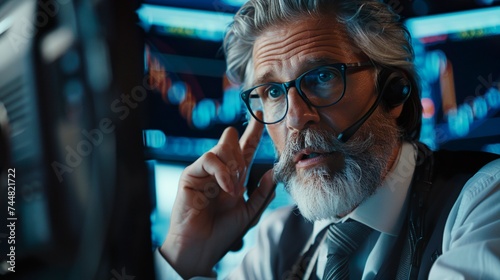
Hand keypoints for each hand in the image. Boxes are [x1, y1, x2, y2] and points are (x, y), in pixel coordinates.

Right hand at [161, 115, 275, 277]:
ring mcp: (204, 171)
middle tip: (245, 165)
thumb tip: (274, 171)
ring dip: (235, 166)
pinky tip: (227, 188)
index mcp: (234, 177)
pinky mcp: (191, 174)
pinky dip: (222, 172)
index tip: (261, 116)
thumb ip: (262, 192)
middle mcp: (219, 171)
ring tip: (235, 188)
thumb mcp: (250, 212)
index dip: (253, 133)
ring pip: (222, 148)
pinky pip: (209, 159)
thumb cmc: (223, 232)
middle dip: (245, 145)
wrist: (202, 247)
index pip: (245, 149)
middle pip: (232, 142)